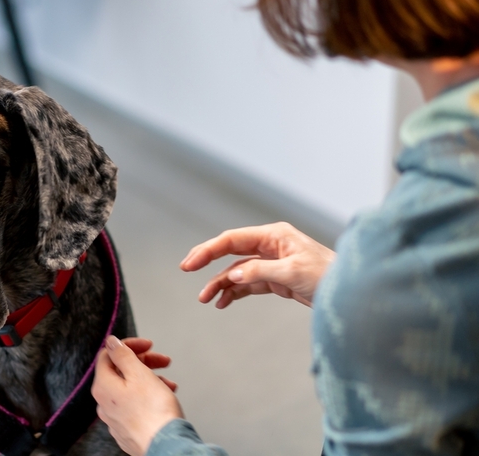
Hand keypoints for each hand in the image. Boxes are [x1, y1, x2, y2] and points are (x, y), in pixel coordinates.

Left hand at [92, 336, 181, 455]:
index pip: (108, 355)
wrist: (166, 446)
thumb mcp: (139, 373)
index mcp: (103, 386)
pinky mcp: (128, 429)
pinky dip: (149, 396)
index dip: (129, 345)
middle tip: (162, 361)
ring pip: (130, 388)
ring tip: (168, 383)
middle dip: (143, 362)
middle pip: (120, 371)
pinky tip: (164, 397)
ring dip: (149, 379)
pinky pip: (135, 404)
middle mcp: (104, 403)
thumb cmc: (154, 413)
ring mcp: (115, 418)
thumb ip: (122, 354)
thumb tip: (111, 343)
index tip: (147, 345)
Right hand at [181, 222, 334, 307]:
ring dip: (221, 284)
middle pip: (231, 251)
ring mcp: (272, 262)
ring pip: (237, 271)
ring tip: (206, 299)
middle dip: (208, 261)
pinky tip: (223, 302)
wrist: (351, 294)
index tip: (190, 263)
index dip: (208, 250)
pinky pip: (248, 284)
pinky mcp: (276, 279)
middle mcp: (270, 245)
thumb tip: (232, 275)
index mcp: (274, 235)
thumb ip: (260, 272)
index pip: (232, 239)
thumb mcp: (292, 273)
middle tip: (186, 269)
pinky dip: (235, 292)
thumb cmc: (329, 276)